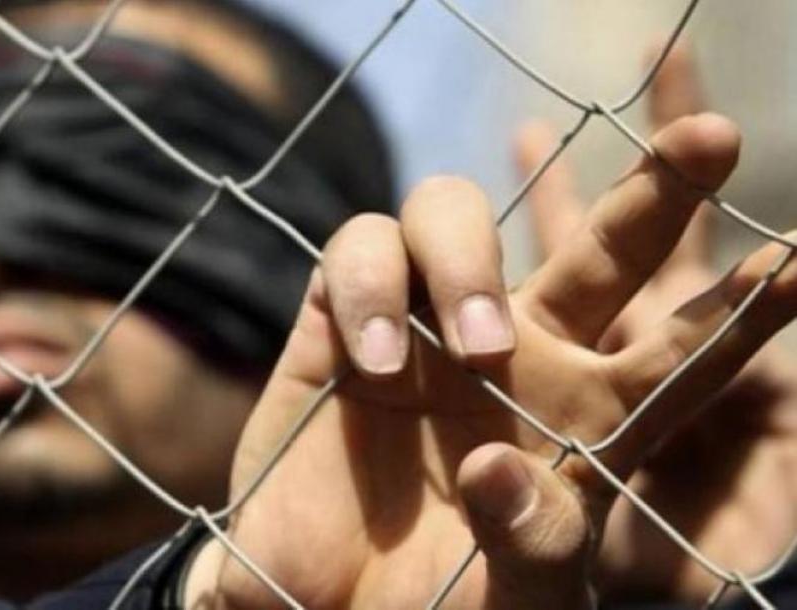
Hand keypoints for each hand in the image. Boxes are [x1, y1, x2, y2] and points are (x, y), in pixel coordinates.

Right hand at [185, 114, 795, 607]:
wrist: (315, 604)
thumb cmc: (431, 608)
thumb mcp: (512, 599)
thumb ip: (530, 544)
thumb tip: (497, 464)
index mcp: (582, 421)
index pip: (678, 354)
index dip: (741, 310)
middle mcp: (513, 354)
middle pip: (599, 248)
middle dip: (659, 190)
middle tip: (713, 140)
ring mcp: (425, 329)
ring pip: (454, 214)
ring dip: (471, 262)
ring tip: (475, 347)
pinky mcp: (341, 320)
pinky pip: (360, 251)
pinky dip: (369, 289)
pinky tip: (373, 360)